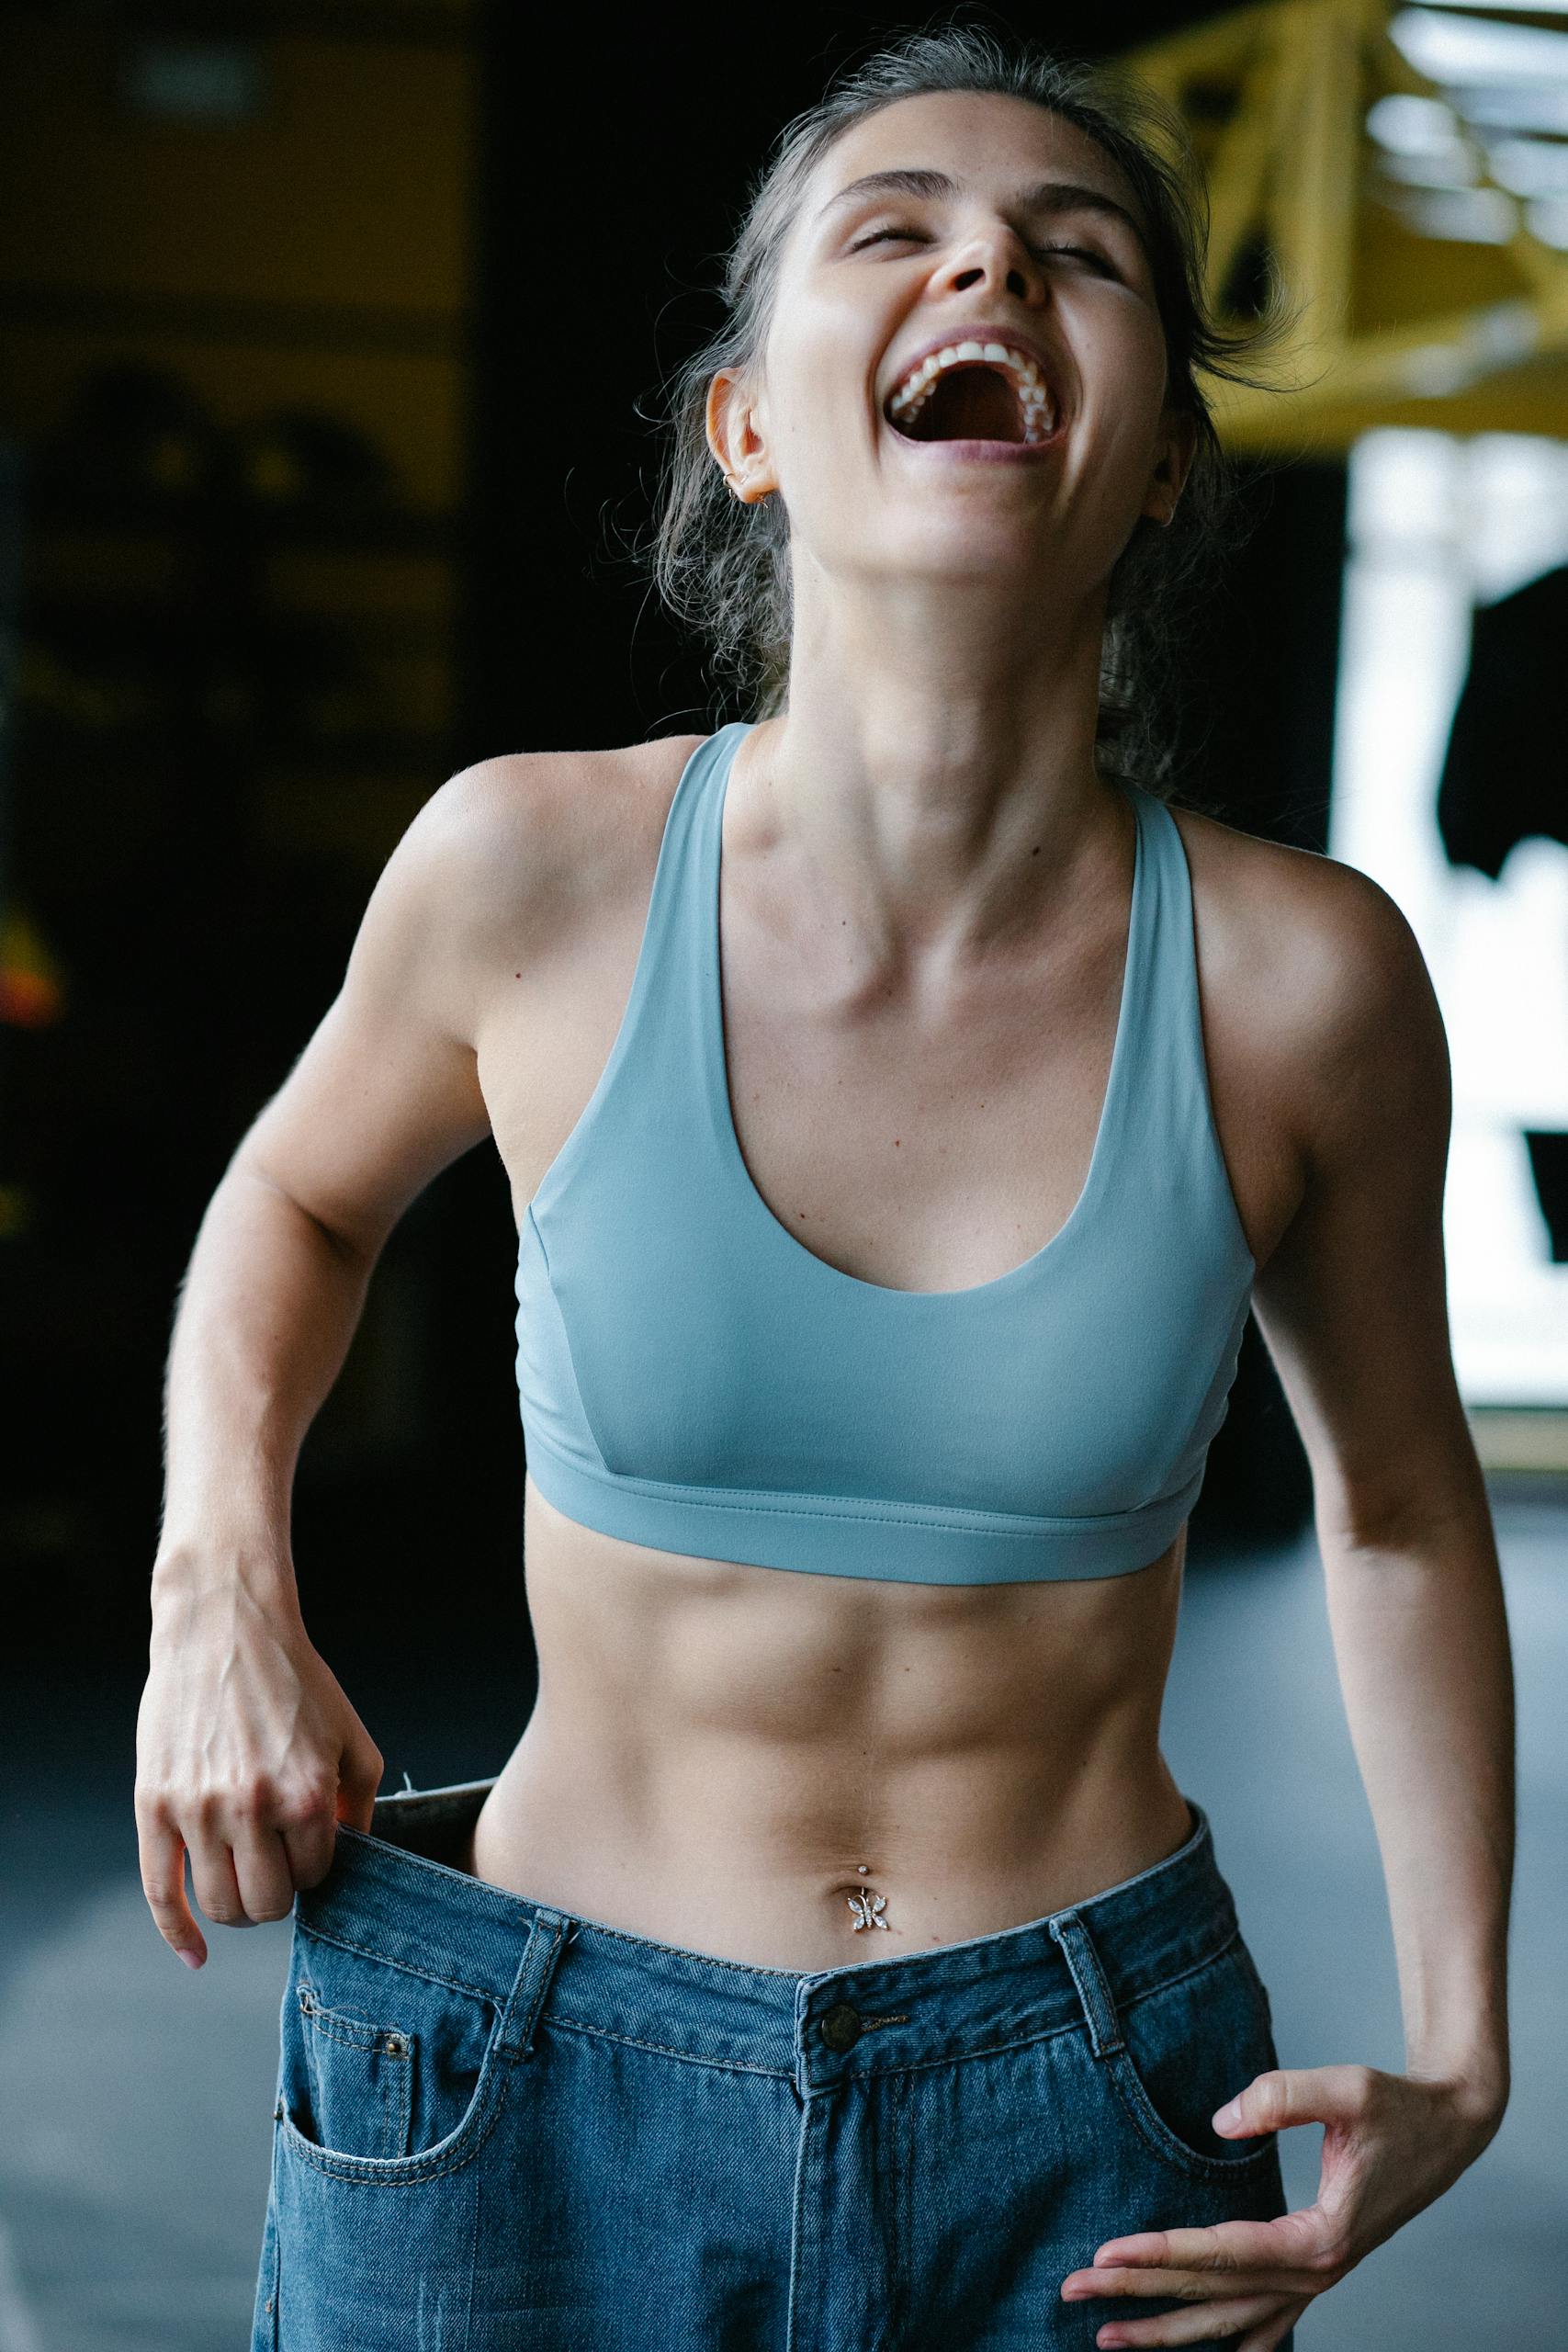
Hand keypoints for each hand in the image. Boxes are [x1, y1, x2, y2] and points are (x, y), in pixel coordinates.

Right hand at [135, 1566, 383, 1971]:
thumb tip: (351, 1860)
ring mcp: (197, 1809)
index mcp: (306, 1793)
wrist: (225, 1627)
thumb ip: (359, 1806)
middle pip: (267, 1904)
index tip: (308, 1845)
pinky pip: (159, 1892)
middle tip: (277, 1866)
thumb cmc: (295, 1681)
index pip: (316, 1877)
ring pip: (219, 1906)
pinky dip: (177, 1933)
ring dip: (237, 1906)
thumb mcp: (352, 1738)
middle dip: (279, 1894)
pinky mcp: (153, 1805)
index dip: (315, 1867)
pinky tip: (195, 1955)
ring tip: (245, 1879)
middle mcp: (251, 1807)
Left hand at [1059, 2062, 1504, 2347]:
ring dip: (1168, 2331)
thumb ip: (1282, 2097)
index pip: (1223, 2254)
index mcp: (1321, 2238)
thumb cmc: (1397, 2105)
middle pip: (1213, 2293)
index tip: (1103, 2254)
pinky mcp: (1317, 2273)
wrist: (1449, 2129)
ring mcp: (1317, 2282)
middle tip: (1072, 2291)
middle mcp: (1316, 2274)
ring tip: (1105, 2338)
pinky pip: (1266, 2324)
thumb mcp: (1347, 2087)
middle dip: (1139, 2293)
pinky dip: (1226, 2343)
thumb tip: (1221, 2120)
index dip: (1161, 2253)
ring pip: (1231, 2321)